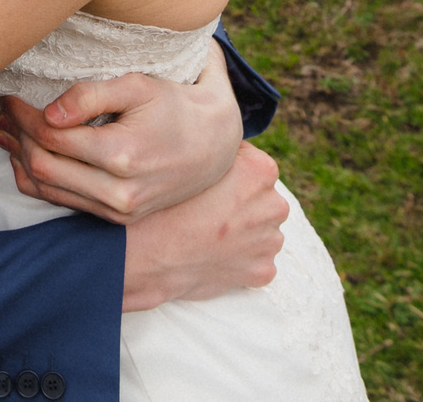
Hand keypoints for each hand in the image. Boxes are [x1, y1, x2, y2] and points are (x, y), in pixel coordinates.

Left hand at [0, 37, 242, 222]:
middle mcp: (119, 192)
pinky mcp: (117, 219)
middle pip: (44, 165)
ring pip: (49, 189)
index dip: (23, 116)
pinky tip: (24, 159)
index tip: (9, 96)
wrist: (213, 146)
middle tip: (3, 112)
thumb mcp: (138, 86)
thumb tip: (48, 113)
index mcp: (122, 156)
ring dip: (20, 160)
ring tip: (5, 133)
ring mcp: (118, 211)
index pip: (53, 137)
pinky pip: (65, 203)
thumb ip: (91, 96)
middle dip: (16, 136)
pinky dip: (38, 182)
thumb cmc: (174, 107)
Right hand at [119, 144, 288, 310]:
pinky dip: (239, 262)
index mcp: (262, 170)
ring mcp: (271, 241)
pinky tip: (213, 257)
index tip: (204, 186)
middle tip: (205, 212)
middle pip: (259, 198)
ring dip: (242, 233)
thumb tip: (225, 152)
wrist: (147, 255)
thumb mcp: (193, 161)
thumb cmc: (163, 205)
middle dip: (240, 203)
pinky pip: (255, 262)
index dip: (223, 173)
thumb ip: (219, 154)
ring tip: (207, 235)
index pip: (249, 163)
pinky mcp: (263, 271)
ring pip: (260, 231)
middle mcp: (275, 205)